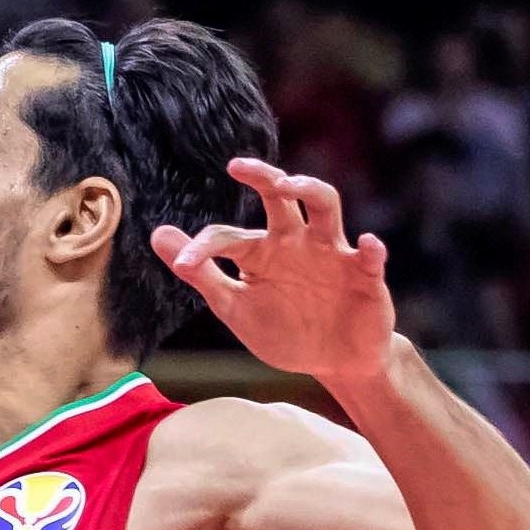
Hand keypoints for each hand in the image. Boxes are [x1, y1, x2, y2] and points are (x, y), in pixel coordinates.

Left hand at [153, 160, 396, 387]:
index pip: (228, 236)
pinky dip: (371, 249)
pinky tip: (366, 242)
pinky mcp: (366, 276)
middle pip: (282, 197)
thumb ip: (201, 273)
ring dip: (309, 190)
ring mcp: (333, 254)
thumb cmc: (284, 330)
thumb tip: (157, 233)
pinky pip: (371, 257)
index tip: (182, 265)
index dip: (203, 247)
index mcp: (262, 251)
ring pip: (325, 206)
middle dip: (263, 177)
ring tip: (289, 184)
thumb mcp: (235, 306)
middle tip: (238, 166)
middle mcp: (296, 242)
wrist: (334, 362)